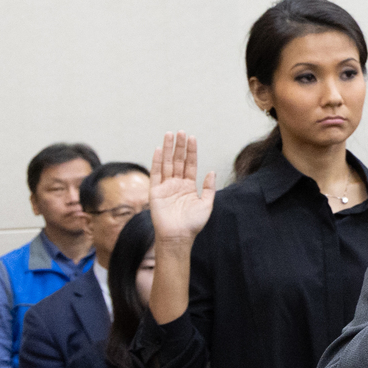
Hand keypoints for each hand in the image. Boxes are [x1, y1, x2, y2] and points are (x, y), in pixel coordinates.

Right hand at [149, 132, 216, 246]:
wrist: (179, 236)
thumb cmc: (193, 224)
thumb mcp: (206, 204)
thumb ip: (209, 188)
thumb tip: (212, 171)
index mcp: (189, 186)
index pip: (190, 164)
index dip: (191, 151)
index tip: (192, 137)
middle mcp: (176, 184)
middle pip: (178, 161)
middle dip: (179, 146)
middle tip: (181, 131)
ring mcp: (165, 187)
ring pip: (167, 164)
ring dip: (168, 149)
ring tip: (170, 135)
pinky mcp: (155, 191)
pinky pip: (156, 173)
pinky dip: (157, 161)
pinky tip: (159, 149)